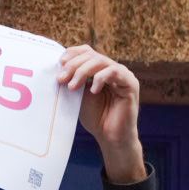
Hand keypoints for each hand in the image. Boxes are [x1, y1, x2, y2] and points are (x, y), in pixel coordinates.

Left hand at [60, 46, 144, 183]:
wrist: (110, 138)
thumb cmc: (96, 118)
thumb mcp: (79, 96)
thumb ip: (73, 81)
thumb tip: (58, 70)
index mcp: (100, 69)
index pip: (87, 52)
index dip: (73, 54)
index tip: (59, 64)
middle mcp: (112, 69)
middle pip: (92, 55)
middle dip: (74, 65)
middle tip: (61, 79)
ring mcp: (122, 75)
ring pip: (101, 61)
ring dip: (83, 72)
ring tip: (72, 87)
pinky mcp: (130, 83)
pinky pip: (114, 72)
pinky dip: (100, 78)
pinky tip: (92, 91)